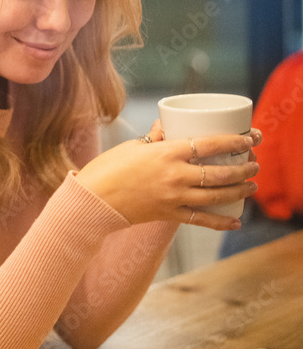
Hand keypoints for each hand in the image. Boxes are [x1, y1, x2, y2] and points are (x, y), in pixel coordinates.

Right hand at [76, 121, 259, 230]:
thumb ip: (156, 137)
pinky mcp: (169, 215)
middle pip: (220, 172)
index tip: (252, 137)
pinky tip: (235, 221)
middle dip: (244, 168)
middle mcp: (175, 175)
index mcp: (167, 152)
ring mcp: (174, 197)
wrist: (93, 200)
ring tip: (251, 186)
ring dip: (239, 191)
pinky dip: (221, 222)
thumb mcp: (134, 145)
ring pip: (216, 196)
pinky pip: (201, 220)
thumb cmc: (109, 167)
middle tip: (255, 163)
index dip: (236, 140)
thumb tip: (168, 127)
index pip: (211, 144)